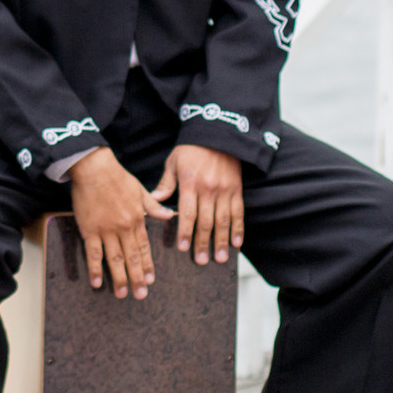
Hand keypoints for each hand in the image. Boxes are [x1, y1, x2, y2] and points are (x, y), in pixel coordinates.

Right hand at [69, 147, 171, 298]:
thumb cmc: (117, 177)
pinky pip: (93, 253)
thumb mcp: (140, 190)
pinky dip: (95, 269)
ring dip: (119, 278)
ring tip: (122, 294)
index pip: (144, 247)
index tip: (150, 280)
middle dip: (137, 278)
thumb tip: (169, 215)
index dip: (147, 265)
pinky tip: (97, 282)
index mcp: (137, 219)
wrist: (95, 168)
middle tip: (140, 294)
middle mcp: (124, 228)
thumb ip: (154, 206)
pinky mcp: (90, 230)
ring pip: (115, 259)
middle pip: (132, 258)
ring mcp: (106, 230)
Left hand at [152, 144, 243, 264]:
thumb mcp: (173, 162)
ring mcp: (225, 190)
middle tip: (200, 261)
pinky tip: (237, 243)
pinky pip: (238, 212)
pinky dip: (238, 228)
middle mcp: (208, 189)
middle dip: (203, 243)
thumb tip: (154, 201)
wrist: (218, 132)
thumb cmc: (191, 149)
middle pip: (206, 221)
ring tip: (220, 258)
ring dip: (222, 241)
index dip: (186, 232)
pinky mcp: (236, 189)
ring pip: (223, 220)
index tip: (184, 248)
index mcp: (190, 183)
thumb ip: (166, 184)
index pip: (188, 213)